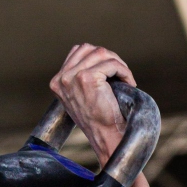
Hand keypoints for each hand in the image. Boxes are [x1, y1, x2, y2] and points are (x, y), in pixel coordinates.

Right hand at [49, 43, 136, 166]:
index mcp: (58, 82)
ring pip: (101, 53)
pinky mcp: (87, 78)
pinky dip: (124, 70)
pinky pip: (111, 64)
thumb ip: (79, 78)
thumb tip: (97, 55)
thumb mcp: (81, 97)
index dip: (98, 57)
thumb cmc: (99, 121)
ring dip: (118, 63)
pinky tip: (129, 82)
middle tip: (121, 72)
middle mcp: (61, 78)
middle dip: (108, 57)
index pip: (77, 52)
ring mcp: (72, 77)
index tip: (111, 70)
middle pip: (88, 49)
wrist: (105, 138)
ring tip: (126, 77)